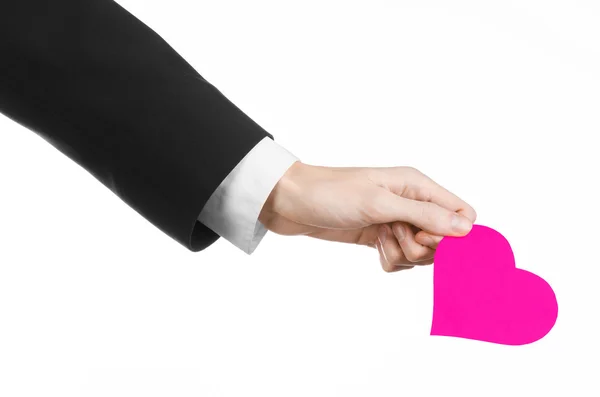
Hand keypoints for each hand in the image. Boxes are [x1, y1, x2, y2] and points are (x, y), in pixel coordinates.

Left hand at [258, 161, 476, 271]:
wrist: (290, 202)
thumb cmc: (331, 193)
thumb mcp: (379, 203)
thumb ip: (424, 215)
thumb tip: (468, 228)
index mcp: (416, 185)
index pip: (462, 213)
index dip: (451, 233)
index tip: (424, 237)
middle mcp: (410, 202)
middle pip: (442, 239)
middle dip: (420, 246)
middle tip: (392, 233)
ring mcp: (394, 221)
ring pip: (420, 252)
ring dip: (401, 253)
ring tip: (378, 238)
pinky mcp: (379, 237)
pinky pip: (400, 259)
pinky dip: (389, 258)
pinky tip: (373, 248)